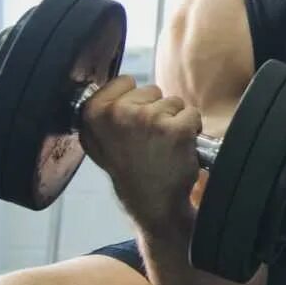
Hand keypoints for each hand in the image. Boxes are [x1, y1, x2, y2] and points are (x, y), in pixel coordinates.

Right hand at [78, 76, 203, 232]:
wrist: (153, 204)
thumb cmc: (129, 171)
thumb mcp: (99, 140)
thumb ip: (104, 110)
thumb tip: (115, 82)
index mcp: (94, 112)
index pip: (125, 80)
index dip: (135, 101)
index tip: (131, 125)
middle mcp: (118, 113)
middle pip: (152, 90)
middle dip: (155, 111)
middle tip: (148, 140)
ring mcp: (147, 119)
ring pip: (174, 102)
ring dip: (173, 121)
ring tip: (161, 146)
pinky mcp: (175, 129)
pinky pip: (192, 115)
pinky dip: (191, 130)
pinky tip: (178, 149)